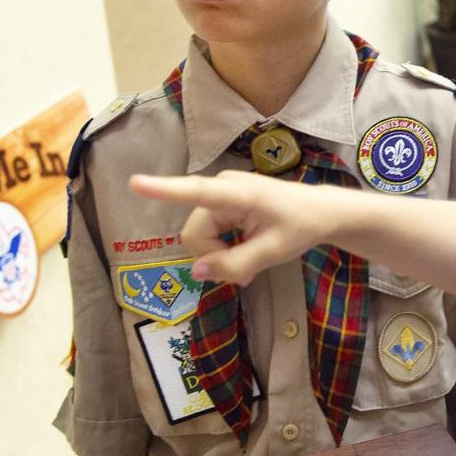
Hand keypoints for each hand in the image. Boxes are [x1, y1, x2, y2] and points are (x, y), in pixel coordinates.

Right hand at [130, 171, 342, 284]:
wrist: (320, 212)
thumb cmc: (301, 226)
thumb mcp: (273, 252)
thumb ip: (235, 264)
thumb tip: (196, 271)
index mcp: (238, 193)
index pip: (196, 191)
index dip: (164, 190)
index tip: (135, 183)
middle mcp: (222, 187)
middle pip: (194, 234)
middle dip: (213, 257)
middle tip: (245, 272)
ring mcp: (220, 194)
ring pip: (199, 237)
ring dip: (219, 256)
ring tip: (249, 264)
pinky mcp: (221, 203)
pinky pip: (207, 233)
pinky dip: (222, 250)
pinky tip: (243, 255)